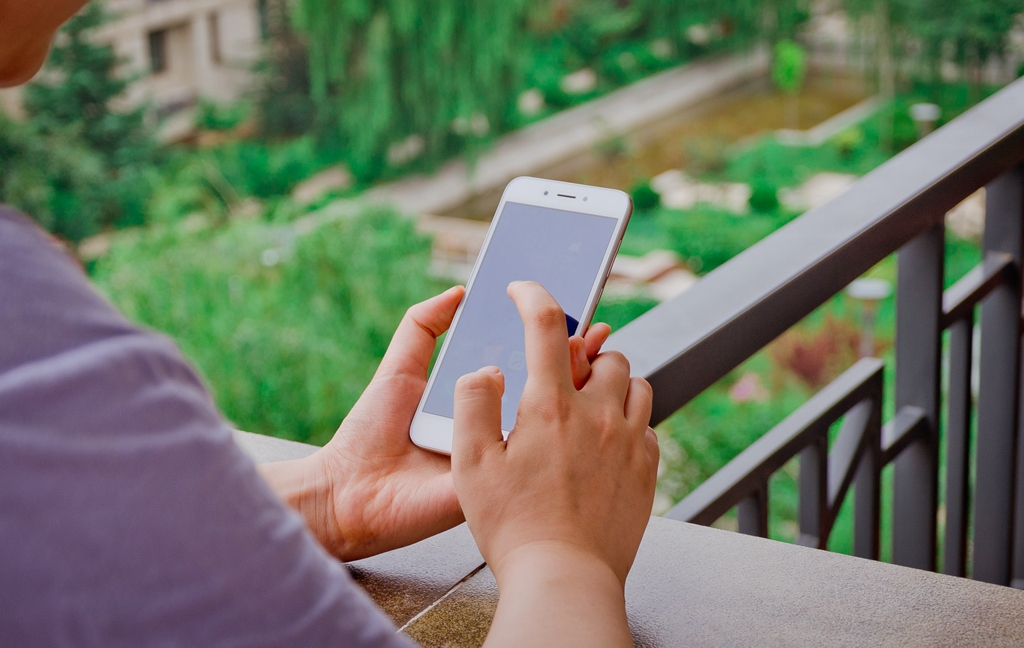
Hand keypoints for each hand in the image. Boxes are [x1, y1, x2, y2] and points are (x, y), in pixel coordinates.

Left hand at [259, 285, 610, 560]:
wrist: (348, 490)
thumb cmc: (370, 434)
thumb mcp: (400, 369)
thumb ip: (423, 326)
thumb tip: (459, 291)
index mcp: (478, 403)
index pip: (524, 366)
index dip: (550, 343)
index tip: (576, 316)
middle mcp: (495, 429)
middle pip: (545, 393)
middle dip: (575, 361)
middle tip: (592, 332)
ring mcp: (501, 458)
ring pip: (547, 423)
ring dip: (572, 390)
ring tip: (584, 354)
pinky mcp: (498, 483)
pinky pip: (530, 457)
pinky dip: (550, 431)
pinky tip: (560, 400)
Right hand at [451, 281, 657, 646]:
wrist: (564, 577)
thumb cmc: (513, 524)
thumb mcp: (470, 464)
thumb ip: (472, 403)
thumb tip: (488, 369)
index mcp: (551, 406)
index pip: (546, 325)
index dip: (532, 295)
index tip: (524, 289)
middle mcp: (599, 414)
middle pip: (604, 353)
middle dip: (581, 352)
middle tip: (559, 372)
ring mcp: (629, 441)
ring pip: (634, 382)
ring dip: (611, 381)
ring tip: (587, 404)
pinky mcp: (648, 468)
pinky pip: (647, 424)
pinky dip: (628, 419)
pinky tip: (606, 441)